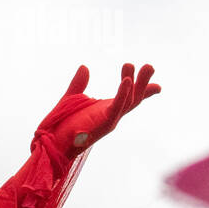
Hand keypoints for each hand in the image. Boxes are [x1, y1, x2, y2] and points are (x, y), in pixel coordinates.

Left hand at [40, 63, 160, 157]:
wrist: (51, 143)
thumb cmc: (61, 125)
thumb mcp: (72, 98)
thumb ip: (79, 83)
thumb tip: (85, 67)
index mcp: (106, 110)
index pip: (129, 98)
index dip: (143, 91)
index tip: (158, 85)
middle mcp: (111, 116)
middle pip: (134, 98)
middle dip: (143, 83)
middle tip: (150, 66)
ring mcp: (109, 121)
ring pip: (129, 101)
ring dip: (135, 83)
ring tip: (134, 64)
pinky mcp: (103, 124)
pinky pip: (117, 108)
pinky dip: (123, 94)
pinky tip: (126, 80)